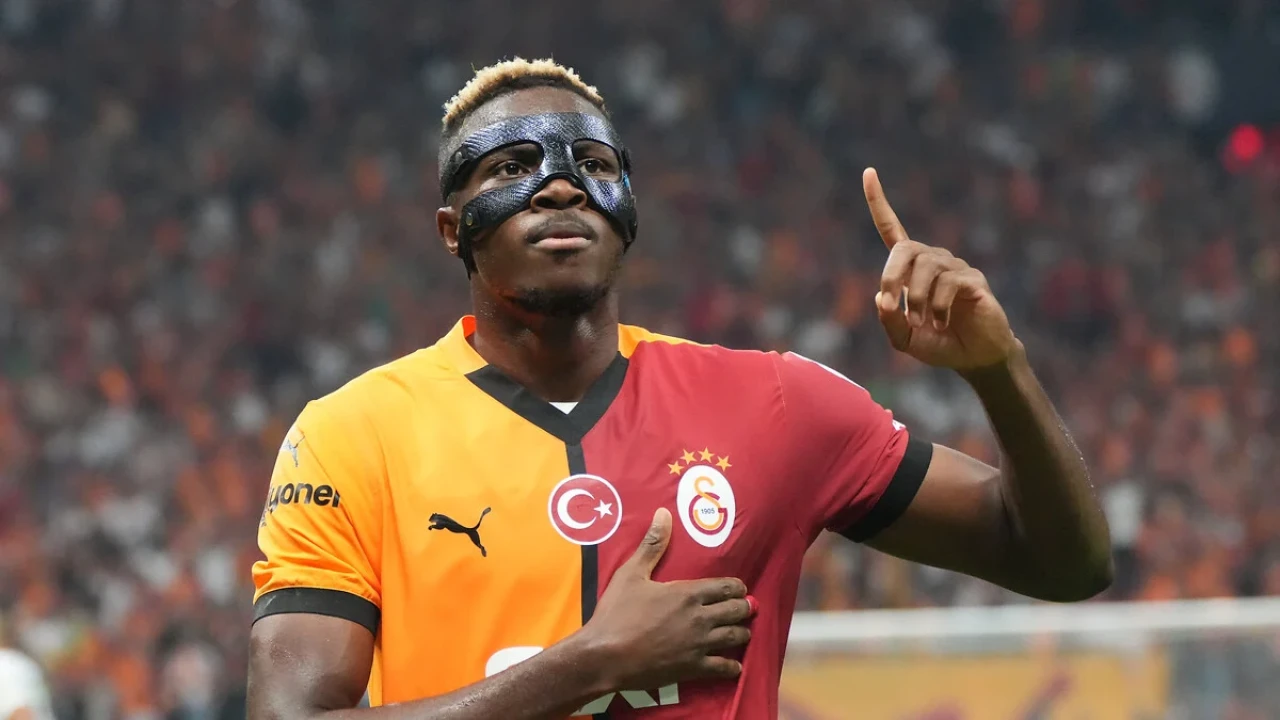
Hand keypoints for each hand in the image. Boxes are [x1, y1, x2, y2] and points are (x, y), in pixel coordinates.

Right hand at [581, 509, 753, 690]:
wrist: (605, 655)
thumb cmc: (616, 613)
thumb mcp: (631, 574)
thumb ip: (652, 545)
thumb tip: (664, 513)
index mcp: (688, 593)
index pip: (728, 586)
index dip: (738, 587)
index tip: (738, 589)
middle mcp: (700, 617)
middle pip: (738, 610)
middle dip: (744, 608)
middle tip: (743, 608)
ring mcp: (699, 645)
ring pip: (736, 637)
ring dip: (742, 633)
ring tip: (741, 632)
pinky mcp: (694, 668)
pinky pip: (724, 668)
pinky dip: (732, 667)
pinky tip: (733, 665)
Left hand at [863, 168, 1019, 370]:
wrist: (975, 359)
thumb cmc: (939, 344)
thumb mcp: (904, 339)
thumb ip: (889, 321)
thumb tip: (879, 297)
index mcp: (911, 270)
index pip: (891, 228)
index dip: (878, 202)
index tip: (868, 173)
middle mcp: (933, 260)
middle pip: (905, 248)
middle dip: (891, 276)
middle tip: (888, 304)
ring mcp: (955, 267)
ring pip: (926, 267)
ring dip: (916, 299)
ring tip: (923, 323)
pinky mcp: (973, 279)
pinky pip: (948, 282)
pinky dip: (938, 306)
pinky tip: (942, 322)